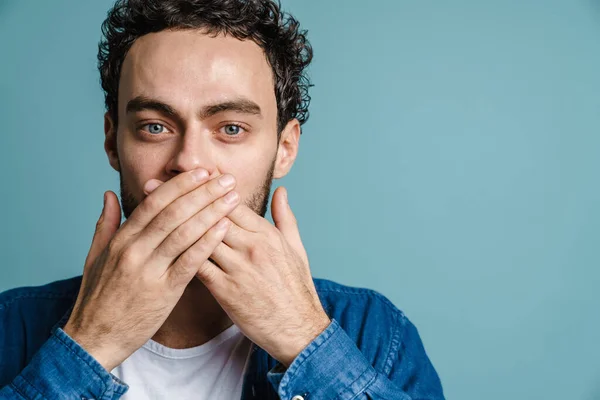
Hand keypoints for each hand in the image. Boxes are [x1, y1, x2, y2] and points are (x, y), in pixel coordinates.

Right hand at [63, 168, 240, 370]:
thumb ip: (106, 223)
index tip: (202, 172)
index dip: (180, 185)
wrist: (94, 339)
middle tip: (227, 179)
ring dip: (212, 212)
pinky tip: (224, 228)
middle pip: (174, 212)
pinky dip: (208, 242)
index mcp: (121, 239)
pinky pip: (190, 262)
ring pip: (184, 232)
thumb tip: (110, 193)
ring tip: (232, 198)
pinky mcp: (164, 292)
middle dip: (203, 192)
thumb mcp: (94, 257)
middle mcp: (134, 250)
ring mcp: (149, 271)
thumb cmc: (98, 297)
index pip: (154, 202)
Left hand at [145, 175, 330, 366]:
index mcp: (267, 234)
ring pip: (200, 238)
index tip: (185, 175)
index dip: (206, 188)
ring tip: (148, 211)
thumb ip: (285, 217)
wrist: (297, 328)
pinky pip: (198, 267)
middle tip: (153, 185)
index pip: (231, 203)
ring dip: (173, 224)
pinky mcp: (226, 291)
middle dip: (181, 198)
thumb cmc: (296, 287)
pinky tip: (160, 247)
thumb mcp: (296, 247)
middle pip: (211, 215)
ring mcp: (238, 269)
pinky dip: (180, 254)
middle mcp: (252, 247)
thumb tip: (281, 191)